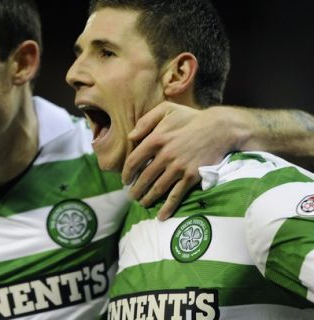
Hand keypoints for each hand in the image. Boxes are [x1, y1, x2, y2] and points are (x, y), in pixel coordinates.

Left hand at [122, 102, 233, 219]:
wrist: (219, 128)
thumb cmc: (191, 118)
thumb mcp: (167, 110)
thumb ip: (146, 121)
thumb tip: (130, 136)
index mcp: (156, 140)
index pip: (133, 161)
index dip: (127, 173)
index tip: (125, 180)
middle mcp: (165, 155)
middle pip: (144, 178)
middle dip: (135, 190)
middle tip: (132, 196)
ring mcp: (178, 168)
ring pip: (158, 188)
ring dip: (147, 198)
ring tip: (142, 203)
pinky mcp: (191, 177)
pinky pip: (176, 195)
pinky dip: (168, 207)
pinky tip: (161, 215)